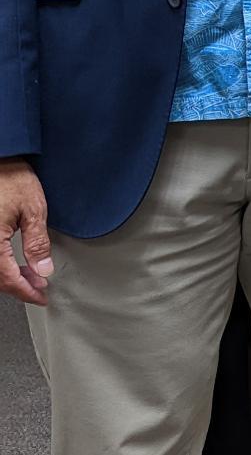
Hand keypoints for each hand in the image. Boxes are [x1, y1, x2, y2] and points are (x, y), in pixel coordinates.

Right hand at [0, 158, 52, 304]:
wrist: (0, 158)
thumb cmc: (11, 177)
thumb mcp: (33, 210)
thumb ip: (37, 243)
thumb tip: (43, 269)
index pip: (7, 279)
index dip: (25, 292)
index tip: (40, 297)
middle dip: (18, 286)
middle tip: (39, 287)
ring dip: (9, 276)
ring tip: (30, 276)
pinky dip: (1, 264)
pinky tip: (13, 263)